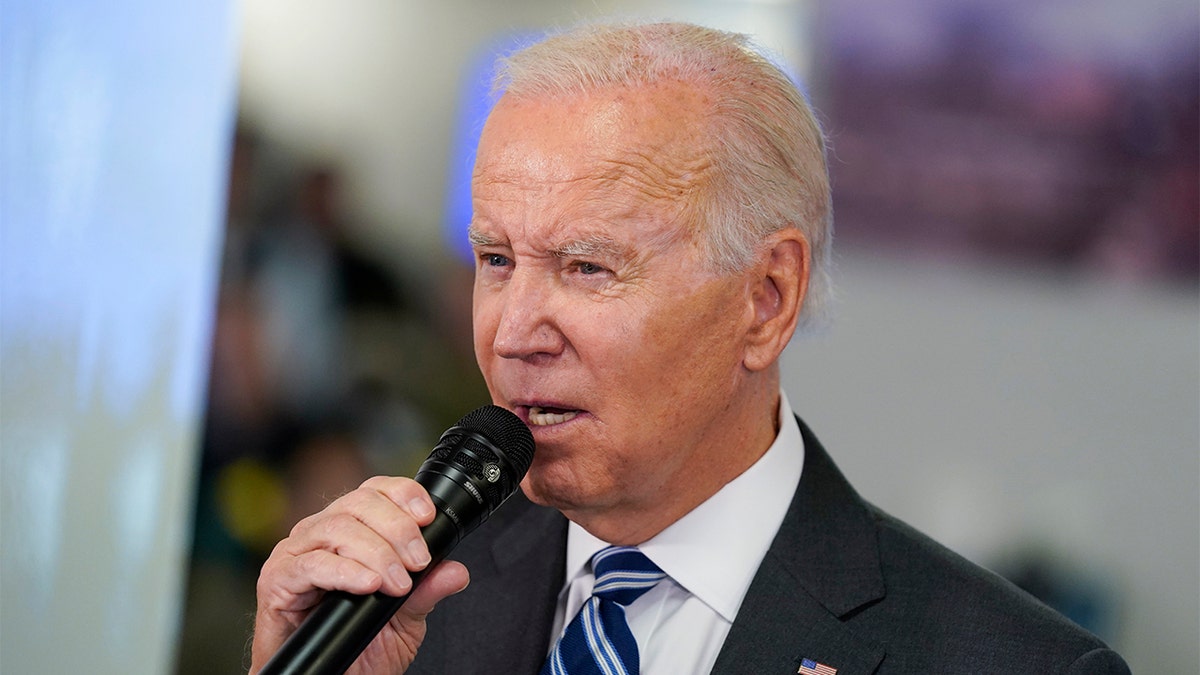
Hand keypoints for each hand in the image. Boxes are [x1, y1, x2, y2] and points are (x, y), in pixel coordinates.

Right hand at [250, 476, 470, 673]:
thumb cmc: (358, 648)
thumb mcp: (404, 620)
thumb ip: (426, 592)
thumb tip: (456, 571)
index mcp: (351, 531)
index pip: (375, 490)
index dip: (403, 494)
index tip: (427, 517)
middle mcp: (321, 533)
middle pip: (359, 503)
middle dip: (397, 529)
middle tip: (417, 562)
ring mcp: (297, 553)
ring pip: (337, 528)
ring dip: (375, 552)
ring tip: (396, 582)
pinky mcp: (277, 579)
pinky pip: (310, 564)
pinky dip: (344, 571)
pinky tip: (368, 584)